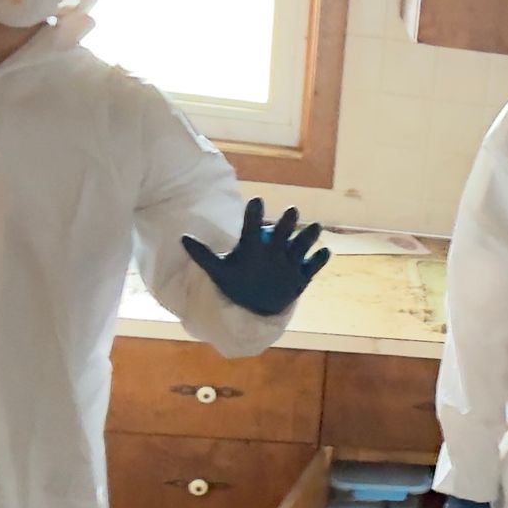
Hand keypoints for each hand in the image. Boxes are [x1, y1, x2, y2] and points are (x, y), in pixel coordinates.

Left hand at [182, 199, 330, 318]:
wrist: (255, 306)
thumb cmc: (236, 283)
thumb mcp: (219, 271)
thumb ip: (203, 255)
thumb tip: (182, 238)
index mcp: (252, 244)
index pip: (252, 225)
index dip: (254, 214)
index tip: (256, 201)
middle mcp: (273, 248)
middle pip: (282, 231)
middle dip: (288, 222)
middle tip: (292, 211)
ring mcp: (289, 261)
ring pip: (301, 244)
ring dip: (309, 236)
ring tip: (315, 228)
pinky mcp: (301, 276)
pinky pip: (313, 266)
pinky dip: (319, 260)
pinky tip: (325, 253)